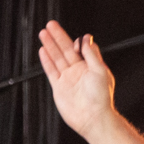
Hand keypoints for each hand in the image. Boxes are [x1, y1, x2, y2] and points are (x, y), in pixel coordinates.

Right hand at [37, 20, 118, 137]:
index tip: (73, 36)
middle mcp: (77, 71)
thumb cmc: (101, 97)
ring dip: (50, 45)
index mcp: (89, 66)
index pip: (79, 49)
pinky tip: (42, 50)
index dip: (75, 41)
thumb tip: (87, 39)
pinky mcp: (59, 87)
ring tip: (43, 33)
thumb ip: (91, 54)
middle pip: (65, 50)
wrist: (93, 118)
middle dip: (57, 37)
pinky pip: (51, 71)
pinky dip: (46, 61)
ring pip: (56, 58)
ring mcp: (67, 79)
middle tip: (50, 24)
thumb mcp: (100, 71)